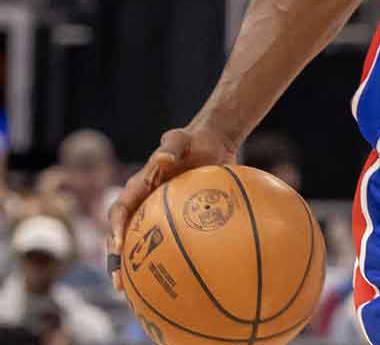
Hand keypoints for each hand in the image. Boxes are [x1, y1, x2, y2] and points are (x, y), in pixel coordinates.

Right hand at [106, 127, 236, 290]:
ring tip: (133, 293)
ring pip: (139, 243)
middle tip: (118, 282)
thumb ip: (171, 145)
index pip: (121, 209)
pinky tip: (175, 280)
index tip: (118, 247)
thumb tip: (163, 158)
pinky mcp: (173, 220)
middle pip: (121, 235)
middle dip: (116, 260)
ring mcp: (155, 213)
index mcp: (138, 185)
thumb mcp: (179, 138)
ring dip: (133, 268)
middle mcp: (142, 202)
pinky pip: (166, 242)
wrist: (210, 142)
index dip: (116, 229)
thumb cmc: (192, 139)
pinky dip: (165, 259)